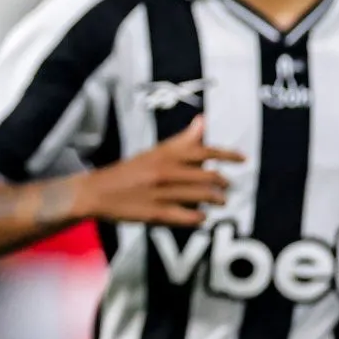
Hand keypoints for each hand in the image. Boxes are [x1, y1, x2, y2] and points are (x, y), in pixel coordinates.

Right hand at [77, 116, 242, 226]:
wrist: (96, 192)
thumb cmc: (128, 171)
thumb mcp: (153, 152)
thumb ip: (181, 140)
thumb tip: (202, 121)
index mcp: (164, 155)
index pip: (203, 151)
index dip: (227, 155)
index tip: (242, 159)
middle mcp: (165, 172)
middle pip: (207, 176)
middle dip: (222, 182)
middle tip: (226, 185)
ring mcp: (162, 194)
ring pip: (202, 197)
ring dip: (216, 200)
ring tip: (220, 201)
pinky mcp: (157, 213)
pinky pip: (188, 216)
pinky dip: (199, 217)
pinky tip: (201, 217)